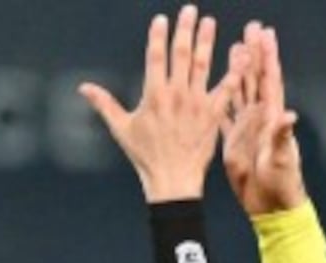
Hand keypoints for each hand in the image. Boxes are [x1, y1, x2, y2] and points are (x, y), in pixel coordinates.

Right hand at [79, 8, 231, 204]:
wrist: (172, 181)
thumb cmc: (146, 158)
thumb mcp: (122, 130)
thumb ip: (104, 104)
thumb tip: (83, 88)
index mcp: (154, 96)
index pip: (155, 57)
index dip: (158, 36)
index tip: (161, 19)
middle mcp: (176, 96)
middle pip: (181, 54)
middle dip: (185, 30)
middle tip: (189, 10)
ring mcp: (197, 104)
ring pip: (203, 65)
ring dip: (207, 41)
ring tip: (209, 22)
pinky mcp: (213, 114)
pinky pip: (226, 88)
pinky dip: (235, 70)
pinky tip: (242, 54)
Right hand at [220, 21, 306, 217]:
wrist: (270, 208)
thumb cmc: (282, 184)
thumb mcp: (282, 159)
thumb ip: (283, 136)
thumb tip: (289, 115)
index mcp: (272, 118)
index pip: (269, 80)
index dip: (267, 56)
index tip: (265, 33)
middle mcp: (260, 119)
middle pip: (255, 78)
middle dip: (253, 53)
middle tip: (250, 28)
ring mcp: (247, 130)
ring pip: (240, 92)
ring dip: (237, 70)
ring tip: (233, 47)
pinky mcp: (234, 144)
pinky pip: (226, 117)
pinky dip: (221, 100)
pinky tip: (215, 88)